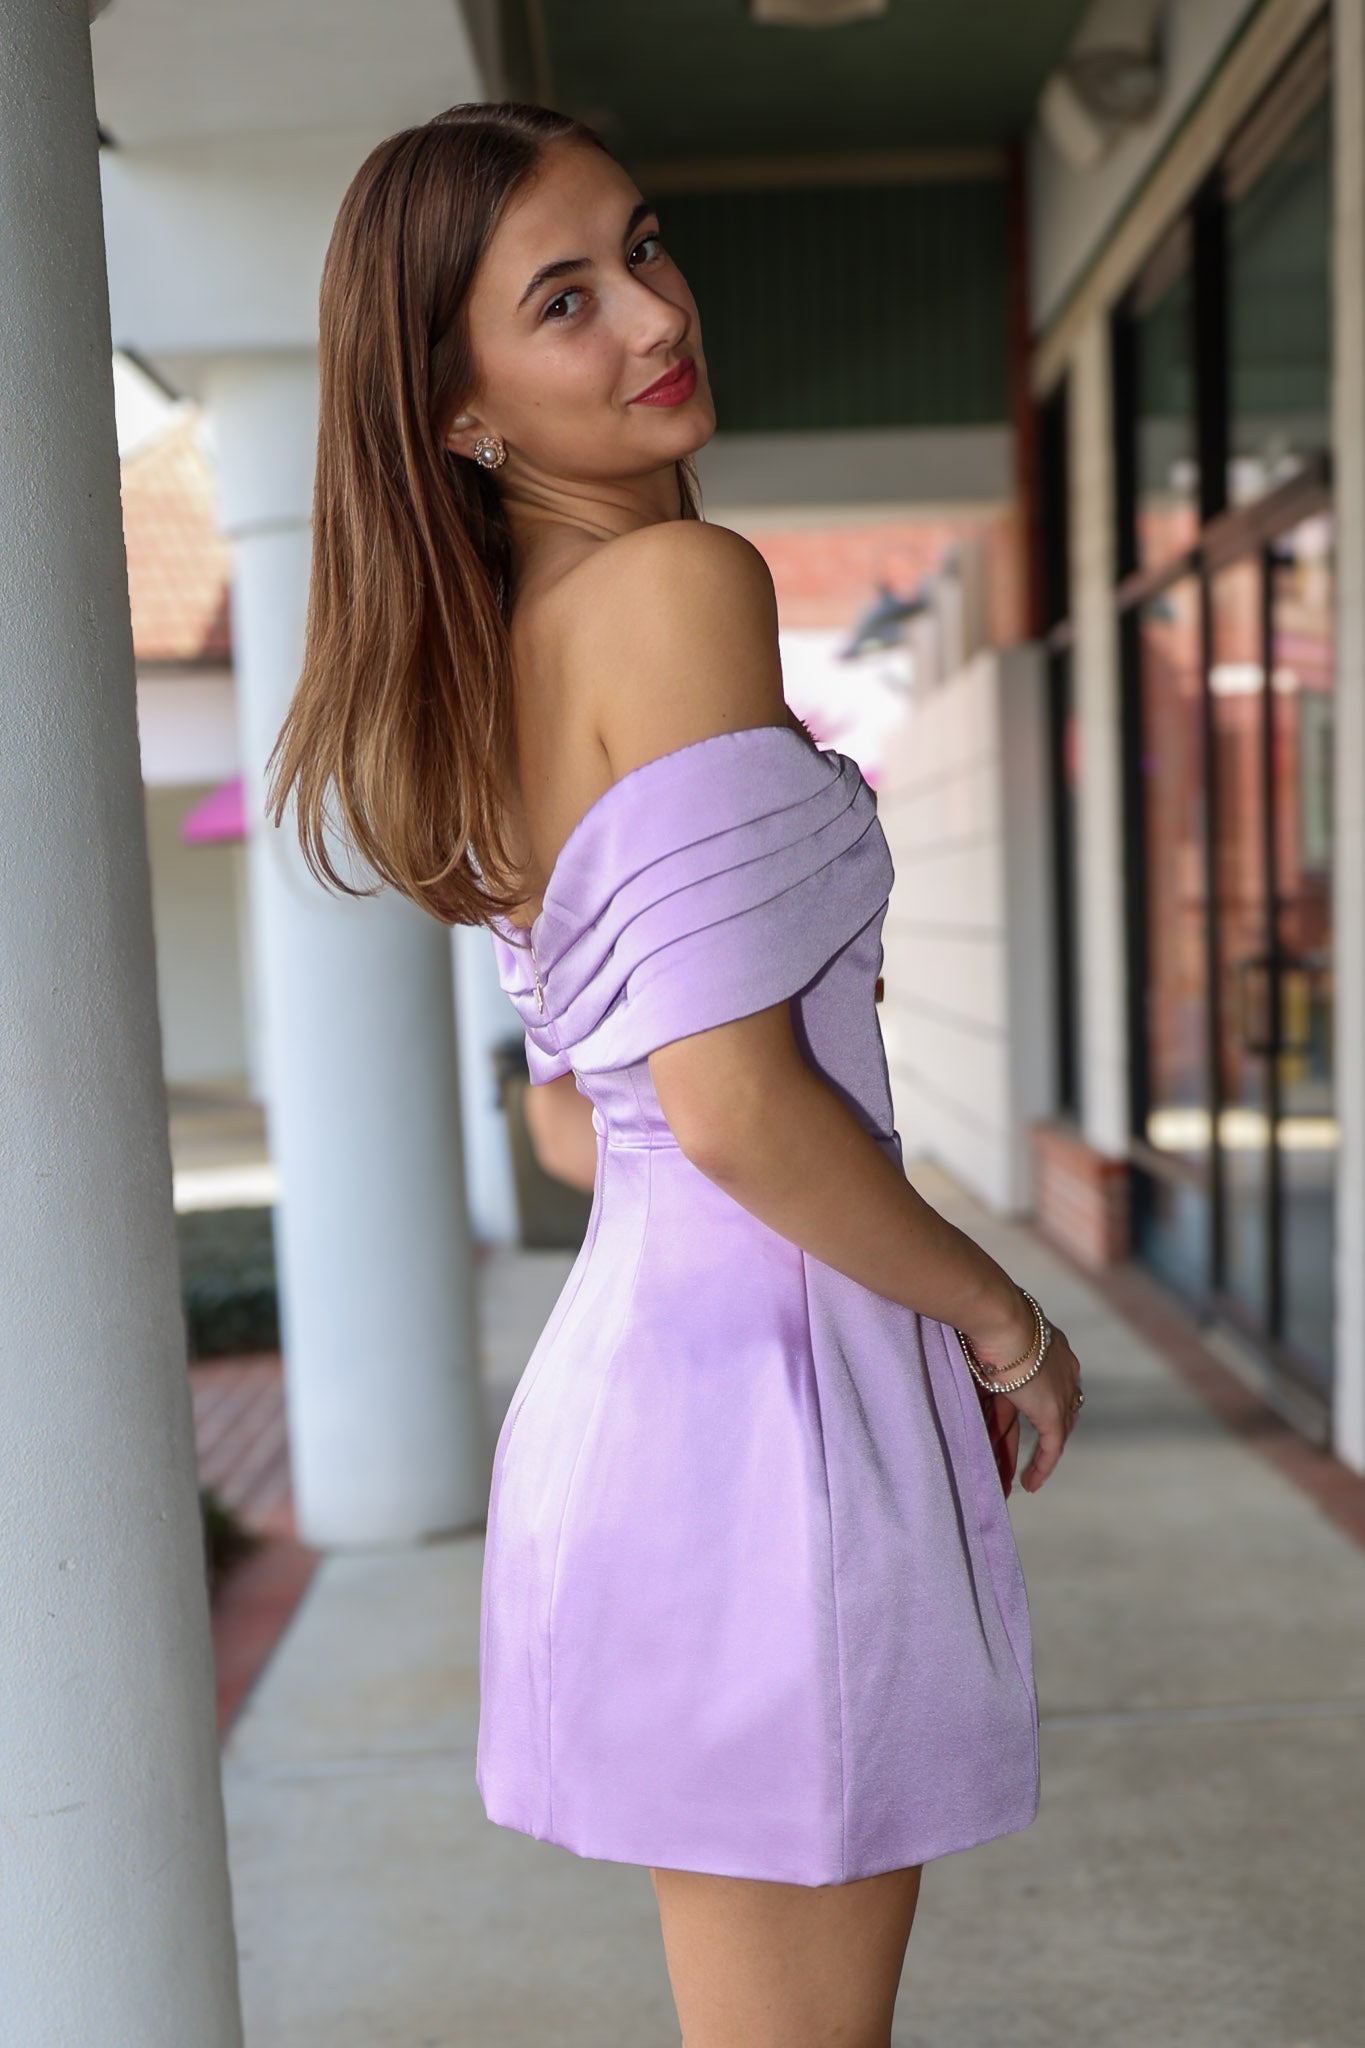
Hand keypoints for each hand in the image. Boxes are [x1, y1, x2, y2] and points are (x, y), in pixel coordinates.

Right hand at [964, 1288, 1082, 1494]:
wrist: (998, 1317)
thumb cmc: (983, 1318)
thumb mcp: (982, 1336)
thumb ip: (978, 1350)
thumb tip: (956, 1346)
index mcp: (1047, 1343)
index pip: (1038, 1380)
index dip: (1023, 1402)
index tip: (1009, 1417)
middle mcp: (1060, 1368)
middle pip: (1044, 1410)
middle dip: (1028, 1434)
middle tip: (1011, 1457)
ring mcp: (1060, 1390)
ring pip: (1047, 1432)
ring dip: (1028, 1455)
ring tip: (1014, 1480)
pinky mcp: (1053, 1412)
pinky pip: (1051, 1447)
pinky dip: (1041, 1466)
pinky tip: (1030, 1485)